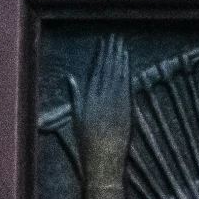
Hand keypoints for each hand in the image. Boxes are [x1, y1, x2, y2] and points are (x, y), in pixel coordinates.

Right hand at [69, 36, 132, 182]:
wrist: (103, 161)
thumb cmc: (88, 142)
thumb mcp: (76, 117)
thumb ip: (75, 96)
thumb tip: (71, 78)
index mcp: (88, 99)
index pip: (95, 70)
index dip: (100, 55)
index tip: (104, 42)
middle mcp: (101, 99)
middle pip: (107, 69)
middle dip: (111, 52)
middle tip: (115, 37)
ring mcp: (115, 103)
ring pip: (118, 74)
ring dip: (120, 58)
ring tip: (122, 45)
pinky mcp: (126, 109)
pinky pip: (126, 86)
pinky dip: (127, 72)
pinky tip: (128, 63)